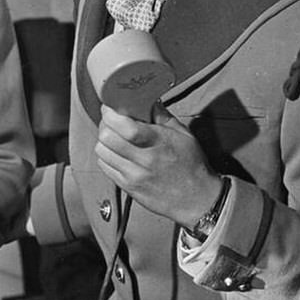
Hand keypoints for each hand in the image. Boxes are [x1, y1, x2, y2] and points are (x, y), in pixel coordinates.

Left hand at [95, 104, 219, 226]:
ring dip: (104, 140)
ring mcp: (134, 176)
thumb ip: (162, 115)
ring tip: (113, 137)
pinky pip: (105, 167)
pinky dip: (106, 156)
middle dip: (105, 124)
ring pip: (102, 152)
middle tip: (111, 121)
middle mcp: (144, 160)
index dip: (110, 114)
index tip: (110, 107)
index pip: (124, 126)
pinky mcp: (128, 188)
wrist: (197, 200)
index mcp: (159, 142)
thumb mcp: (184, 134)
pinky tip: (116, 153)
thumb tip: (146, 99)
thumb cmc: (192, 166)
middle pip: (107, 137)